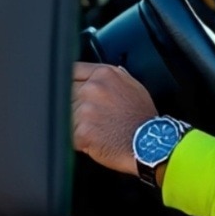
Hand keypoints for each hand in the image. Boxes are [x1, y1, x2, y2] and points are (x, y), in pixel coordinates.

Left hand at [71, 61, 157, 176]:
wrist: (150, 145)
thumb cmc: (142, 118)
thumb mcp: (133, 86)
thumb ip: (111, 77)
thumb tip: (95, 74)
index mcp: (104, 75)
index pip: (73, 70)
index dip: (69, 81)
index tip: (68, 88)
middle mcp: (92, 89)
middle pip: (65, 92)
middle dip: (72, 104)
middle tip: (87, 116)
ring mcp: (85, 110)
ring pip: (64, 114)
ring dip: (73, 123)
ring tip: (93, 130)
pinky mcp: (81, 132)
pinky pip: (67, 134)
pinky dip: (76, 139)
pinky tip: (91, 140)